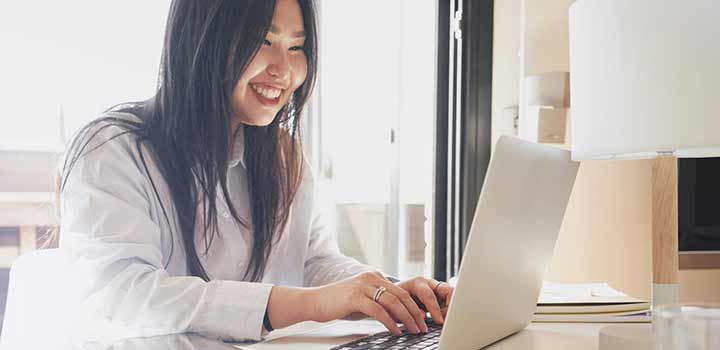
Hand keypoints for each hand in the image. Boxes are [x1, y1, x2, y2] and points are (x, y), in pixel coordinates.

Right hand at [308, 271, 427, 334]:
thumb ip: (379, 304)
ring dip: (406, 318)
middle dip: (414, 313)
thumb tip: (398, 316)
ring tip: (413, 330)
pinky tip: (395, 331)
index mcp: (374, 277)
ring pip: (393, 302)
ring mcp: (363, 286)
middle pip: (401, 295)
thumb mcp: (362, 301)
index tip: (422, 319)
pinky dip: (390, 322)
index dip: (414, 306)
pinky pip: (378, 310)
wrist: (314, 301)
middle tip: (422, 327)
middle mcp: (371, 277)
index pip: (401, 291)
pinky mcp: (355, 297)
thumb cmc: (338, 304)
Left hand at [396, 276, 453, 324]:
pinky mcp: (440, 295)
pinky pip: (450, 301)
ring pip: (452, 295)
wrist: (394, 295)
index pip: (430, 296)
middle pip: (448, 290)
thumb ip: (410, 309)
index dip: (435, 310)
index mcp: (418, 283)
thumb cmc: (395, 299)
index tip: (440, 321)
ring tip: (444, 320)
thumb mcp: (398, 304)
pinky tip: (443, 318)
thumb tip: (423, 316)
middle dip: (450, 305)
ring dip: (451, 308)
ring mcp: (436, 288)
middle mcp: (429, 283)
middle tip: (447, 320)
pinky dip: (449, 310)